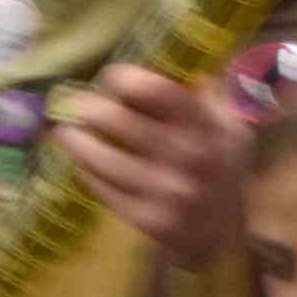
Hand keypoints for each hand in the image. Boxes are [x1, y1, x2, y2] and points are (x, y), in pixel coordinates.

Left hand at [56, 65, 250, 267]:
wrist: (223, 236)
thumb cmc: (222, 170)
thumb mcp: (231, 128)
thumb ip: (210, 95)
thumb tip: (180, 61)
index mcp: (206, 128)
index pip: (155, 90)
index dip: (124, 78)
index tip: (110, 78)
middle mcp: (186, 158)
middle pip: (120, 122)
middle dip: (91, 108)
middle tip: (79, 104)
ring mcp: (165, 192)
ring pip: (104, 159)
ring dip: (77, 142)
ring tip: (64, 132)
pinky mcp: (147, 220)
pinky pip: (105, 191)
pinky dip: (88, 174)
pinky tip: (81, 164)